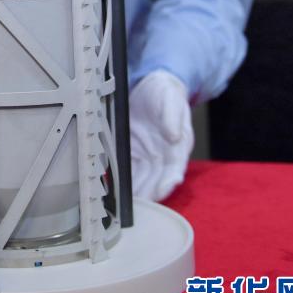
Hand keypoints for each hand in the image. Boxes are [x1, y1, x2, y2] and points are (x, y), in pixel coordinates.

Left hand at [130, 70, 193, 201]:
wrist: (151, 86)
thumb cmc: (166, 93)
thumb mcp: (171, 99)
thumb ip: (172, 117)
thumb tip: (175, 136)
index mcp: (177, 144)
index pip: (174, 168)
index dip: (167, 181)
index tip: (161, 192)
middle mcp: (163, 154)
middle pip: (156, 178)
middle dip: (148, 192)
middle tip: (138, 206)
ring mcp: (147, 154)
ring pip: (141, 177)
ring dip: (135, 191)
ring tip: (124, 204)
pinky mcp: (132, 151)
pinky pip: (127, 168)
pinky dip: (122, 178)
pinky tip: (114, 188)